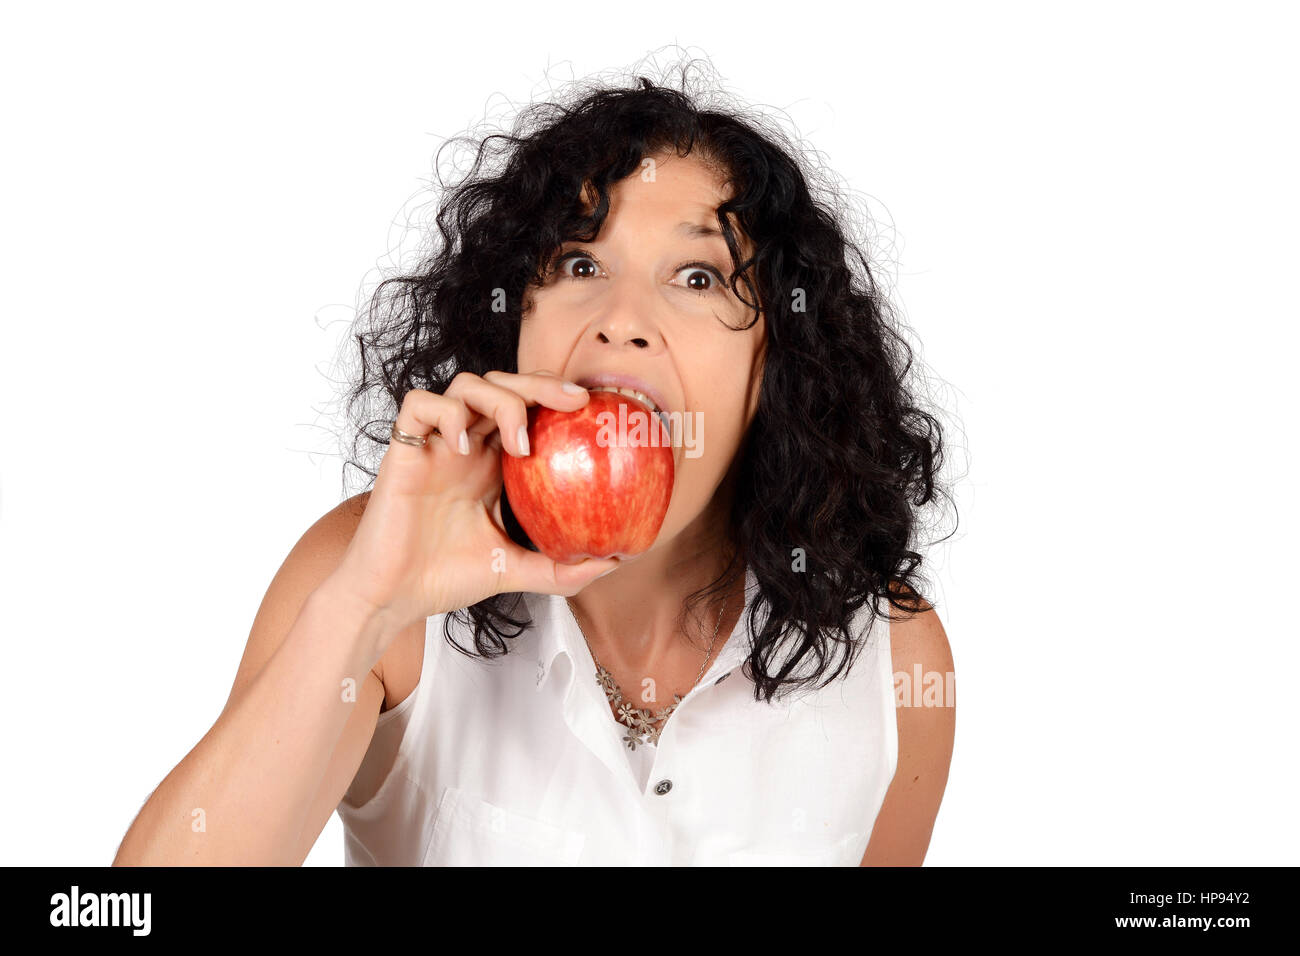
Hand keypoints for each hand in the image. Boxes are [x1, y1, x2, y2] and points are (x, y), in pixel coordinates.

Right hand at [329, 370, 620, 633]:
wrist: (391, 597)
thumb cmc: (444, 579)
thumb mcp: (516, 570)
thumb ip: (562, 568)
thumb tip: (615, 563)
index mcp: (491, 464)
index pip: (526, 409)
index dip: (555, 397)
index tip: (593, 409)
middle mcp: (465, 446)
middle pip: (502, 385)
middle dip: (540, 383)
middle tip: (574, 402)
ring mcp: (434, 445)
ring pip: (466, 385)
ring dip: (499, 401)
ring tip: (518, 442)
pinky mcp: (402, 450)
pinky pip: (419, 404)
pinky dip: (446, 413)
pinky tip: (463, 446)